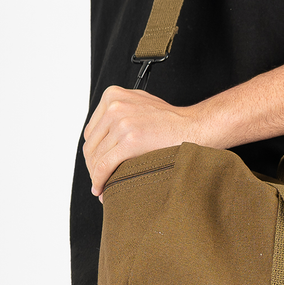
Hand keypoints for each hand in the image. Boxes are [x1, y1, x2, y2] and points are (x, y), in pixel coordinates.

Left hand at [83, 86, 212, 197]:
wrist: (192, 127)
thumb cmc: (169, 121)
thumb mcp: (137, 105)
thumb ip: (117, 115)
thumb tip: (101, 139)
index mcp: (113, 96)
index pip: (91, 131)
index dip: (92, 153)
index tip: (96, 166)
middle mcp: (114, 106)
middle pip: (91, 145)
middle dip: (92, 167)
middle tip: (98, 181)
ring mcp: (122, 122)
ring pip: (96, 157)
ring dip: (96, 177)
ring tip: (102, 188)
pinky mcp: (129, 140)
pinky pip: (104, 165)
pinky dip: (99, 180)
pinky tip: (102, 189)